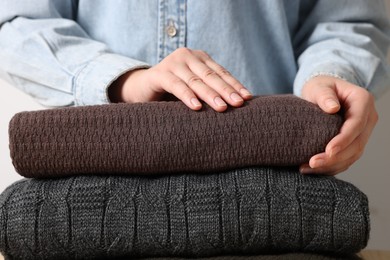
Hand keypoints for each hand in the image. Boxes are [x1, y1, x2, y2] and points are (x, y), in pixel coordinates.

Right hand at [108, 47, 251, 111]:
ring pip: (196, 81)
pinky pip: (176, 85)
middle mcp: (188, 56)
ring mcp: (173, 63)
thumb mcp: (194, 88)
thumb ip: (210, 91)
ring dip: (210, 95)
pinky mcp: (159, 73)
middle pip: (211, 75)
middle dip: (226, 90)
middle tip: (239, 103)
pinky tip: (196, 107)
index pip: (221, 72)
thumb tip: (237, 106)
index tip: (247, 98)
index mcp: (200, 58)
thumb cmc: (173, 92)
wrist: (141, 89)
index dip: (234, 85)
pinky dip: (187, 96)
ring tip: (222, 107)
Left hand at [299, 75, 377, 174]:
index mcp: (363, 101)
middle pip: (357, 144)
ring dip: (331, 165)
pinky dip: (330, 167)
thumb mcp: (319, 87)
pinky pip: (346, 159)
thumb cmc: (320, 87)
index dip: (344, 140)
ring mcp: (363, 132)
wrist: (323, 93)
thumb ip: (324, 95)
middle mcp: (368, 118)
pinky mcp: (354, 143)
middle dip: (335, 157)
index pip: (357, 124)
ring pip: (353, 155)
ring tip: (307, 168)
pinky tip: (312, 170)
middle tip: (312, 163)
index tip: (328, 150)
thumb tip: (332, 108)